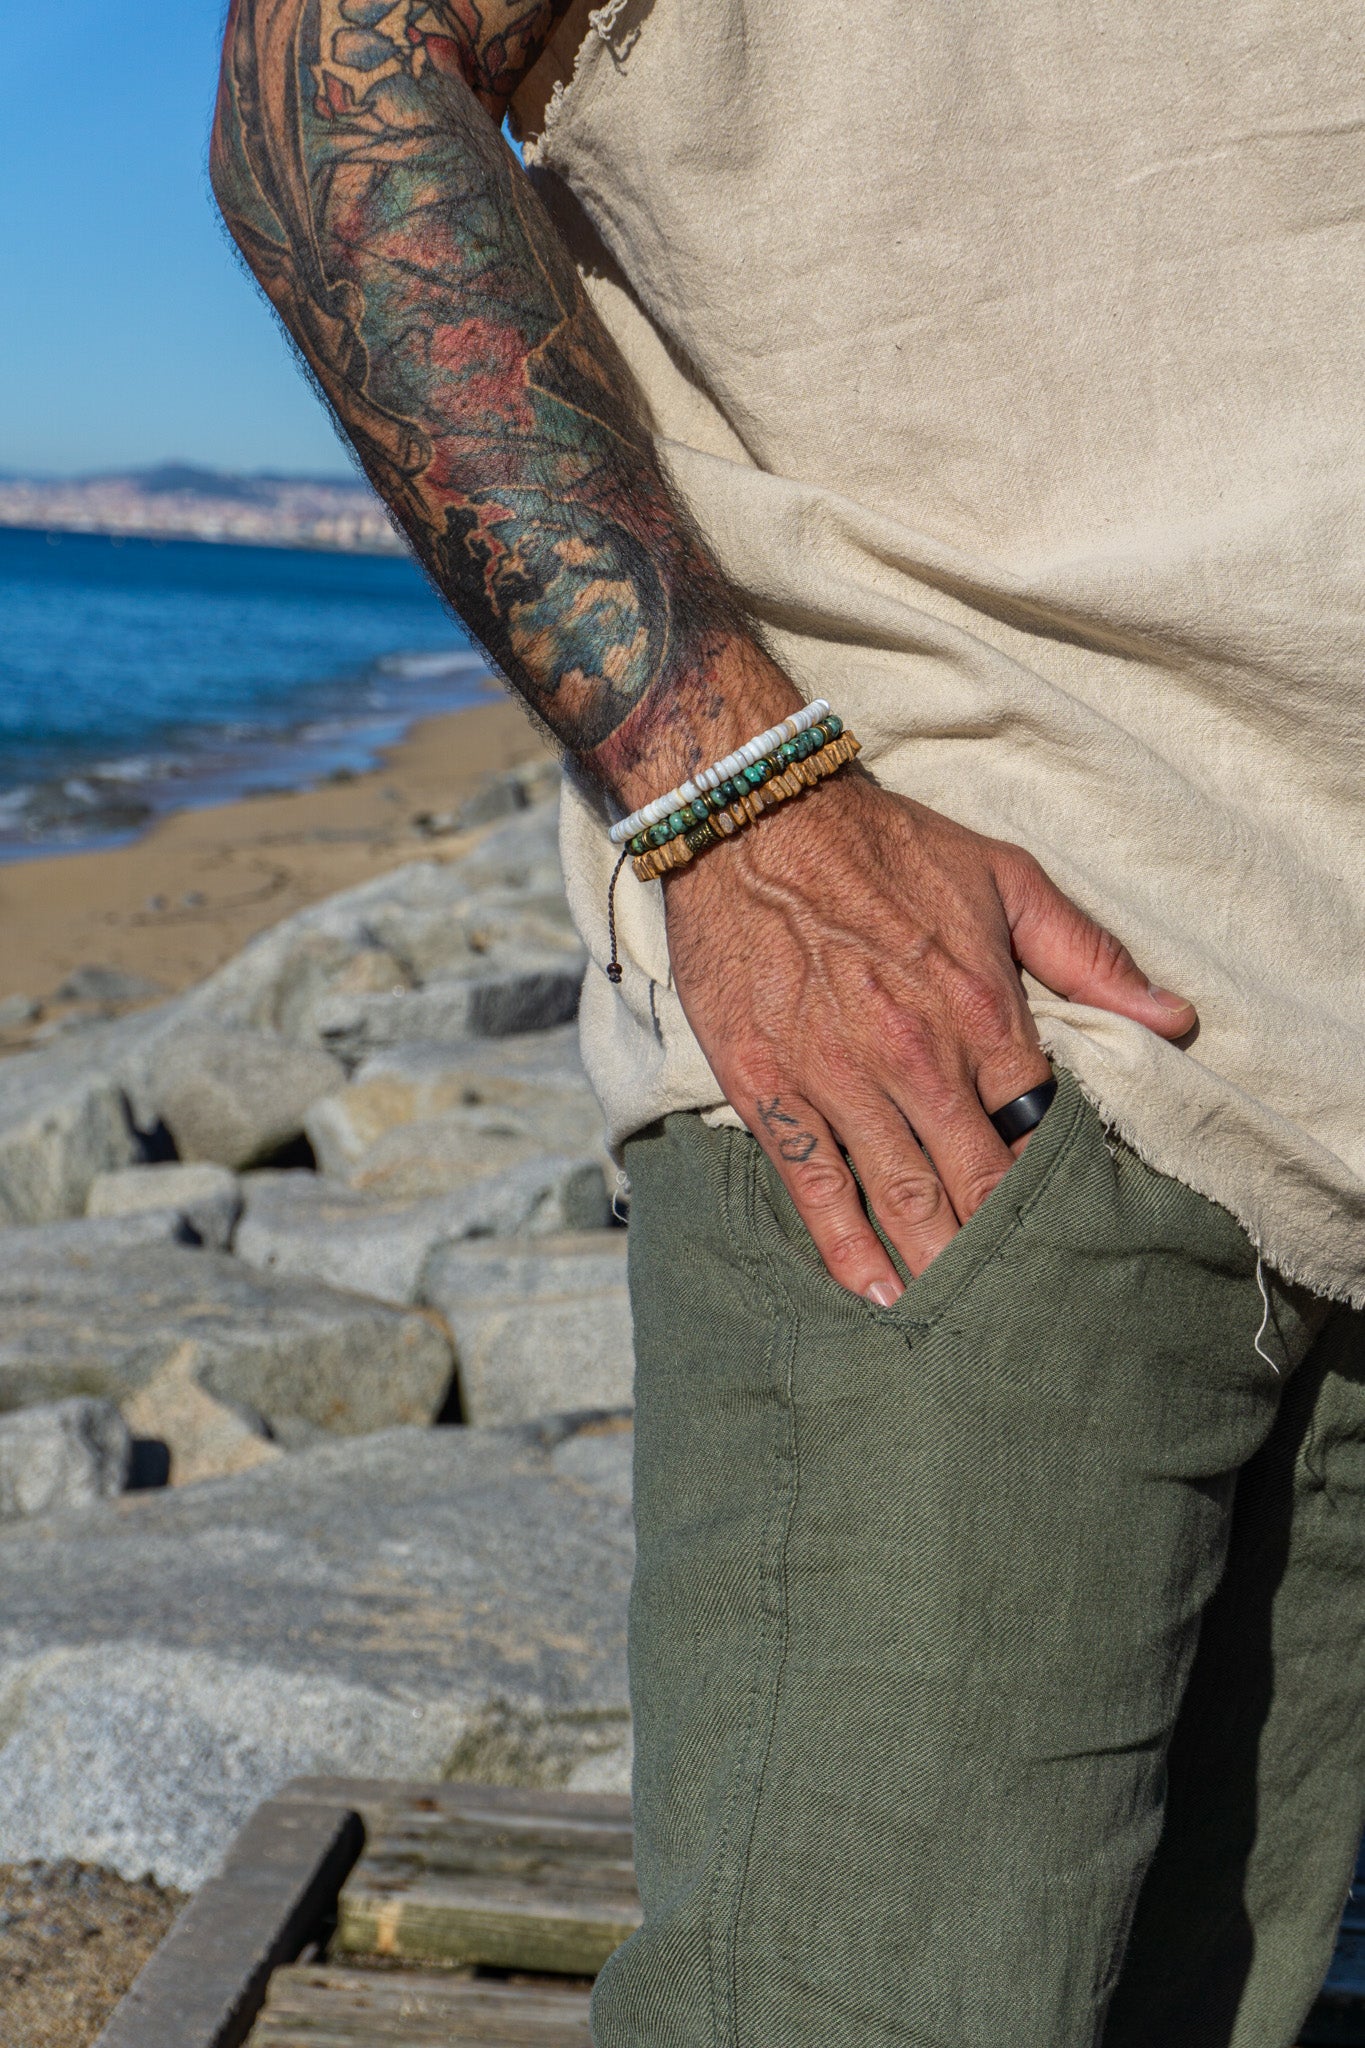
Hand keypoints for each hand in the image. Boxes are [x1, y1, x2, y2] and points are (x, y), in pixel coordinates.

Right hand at [662, 770, 1195, 1301]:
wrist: (753, 821)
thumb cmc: (884, 847)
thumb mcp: (1005, 879)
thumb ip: (1090, 956)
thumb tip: (1174, 1019)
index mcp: (982, 1010)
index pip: (1039, 1129)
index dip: (1058, 1187)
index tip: (1073, 1230)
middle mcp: (915, 1058)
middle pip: (976, 1182)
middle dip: (1002, 1248)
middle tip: (1026, 1302)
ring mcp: (837, 1078)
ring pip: (900, 1196)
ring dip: (935, 1262)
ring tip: (960, 1318)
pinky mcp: (769, 1087)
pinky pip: (811, 1184)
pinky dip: (845, 1246)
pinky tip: (874, 1291)